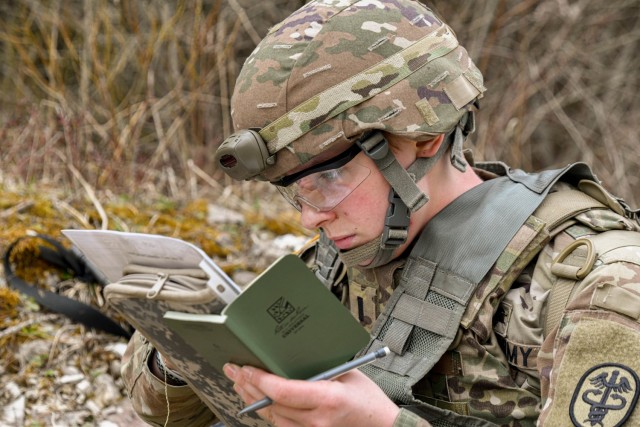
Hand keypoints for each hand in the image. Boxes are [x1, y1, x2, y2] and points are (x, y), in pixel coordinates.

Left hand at [223, 363, 399, 426]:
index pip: (283, 392)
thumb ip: (320, 367)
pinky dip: (269, 413)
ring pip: (273, 418)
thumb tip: (293, 354)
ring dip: (254, 401)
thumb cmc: (369, 400)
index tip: (246, 369)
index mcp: (328, 399)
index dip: (260, 380)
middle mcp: (317, 420)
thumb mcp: (348, 374)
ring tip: (241, 385)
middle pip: (273, 405)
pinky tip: (259, 402)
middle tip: (234, 372)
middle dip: (249, 387)